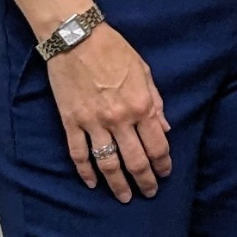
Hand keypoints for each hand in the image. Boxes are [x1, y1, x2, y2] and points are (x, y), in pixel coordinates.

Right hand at [45, 22, 170, 201]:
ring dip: (117, 184)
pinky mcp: (71, 123)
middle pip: (135, 160)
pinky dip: (85, 172)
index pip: (157, 144)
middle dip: (145, 180)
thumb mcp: (145, 72)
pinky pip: (78, 154)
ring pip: (107, 163)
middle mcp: (119, 119)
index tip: (166, 174)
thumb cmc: (115, 51)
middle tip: (149, 193)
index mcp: (141, 105)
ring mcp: (93, 123)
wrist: (77, 40)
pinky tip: (92, 183)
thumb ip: (156, 102)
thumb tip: (165, 127)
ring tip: (124, 196)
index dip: (163, 163)